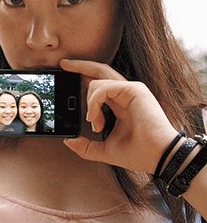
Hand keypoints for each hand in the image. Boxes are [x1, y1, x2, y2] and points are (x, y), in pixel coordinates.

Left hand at [60, 59, 177, 173]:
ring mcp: (131, 90)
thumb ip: (86, 146)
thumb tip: (68, 141)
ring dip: (89, 102)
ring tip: (94, 122)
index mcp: (120, 103)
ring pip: (97, 81)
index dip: (83, 77)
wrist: (158, 158)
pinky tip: (94, 118)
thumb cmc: (138, 153)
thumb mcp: (105, 150)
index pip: (99, 83)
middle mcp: (125, 93)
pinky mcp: (134, 90)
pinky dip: (94, 102)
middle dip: (80, 65)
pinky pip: (104, 87)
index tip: (66, 77)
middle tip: (63, 64)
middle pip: (99, 71)